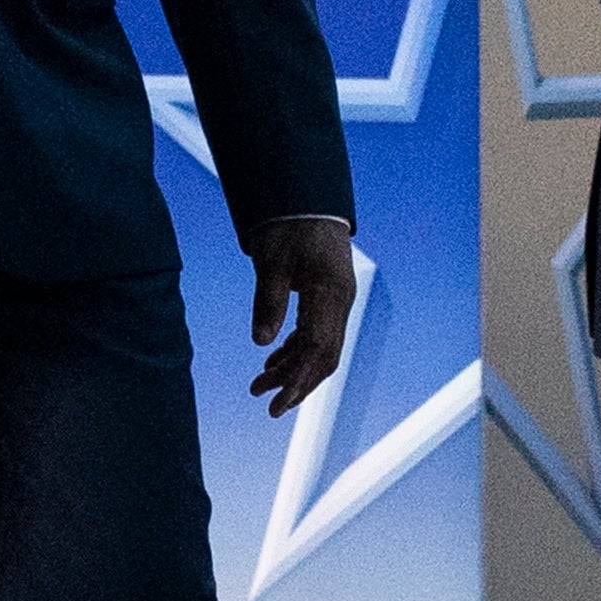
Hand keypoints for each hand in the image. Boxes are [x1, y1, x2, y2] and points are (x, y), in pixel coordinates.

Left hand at [247, 216, 356, 415]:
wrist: (306, 197)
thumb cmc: (288, 223)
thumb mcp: (272, 260)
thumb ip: (268, 301)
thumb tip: (261, 342)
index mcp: (330, 293)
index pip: (317, 349)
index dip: (297, 380)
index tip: (276, 404)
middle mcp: (340, 301)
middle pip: (323, 356)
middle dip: (296, 382)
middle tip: (267, 403)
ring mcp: (337, 299)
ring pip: (320, 347)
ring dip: (292, 368)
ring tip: (260, 385)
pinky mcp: (327, 296)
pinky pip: (316, 332)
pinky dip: (295, 349)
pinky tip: (272, 360)